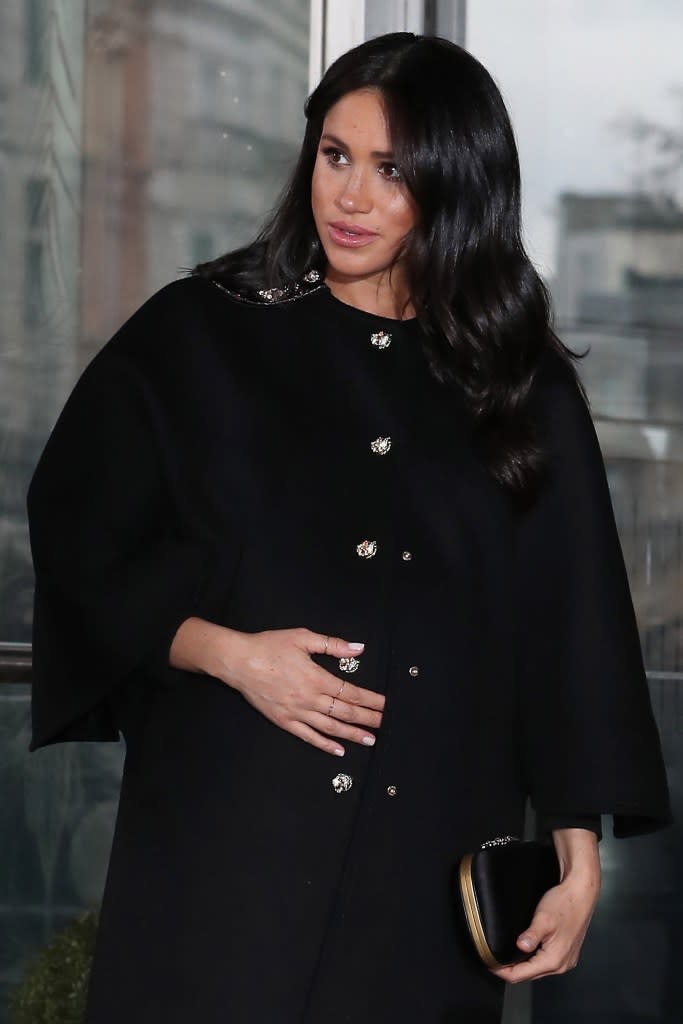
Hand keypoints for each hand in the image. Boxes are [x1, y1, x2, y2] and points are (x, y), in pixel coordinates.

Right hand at [202, 624, 383, 755]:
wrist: (238, 661)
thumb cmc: (269, 646)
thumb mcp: (303, 638)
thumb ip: (333, 645)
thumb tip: (357, 649)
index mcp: (317, 679)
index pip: (351, 693)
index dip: (371, 700)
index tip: (386, 705)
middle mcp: (310, 699)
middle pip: (345, 713)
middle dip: (368, 719)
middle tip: (385, 724)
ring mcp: (297, 713)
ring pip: (331, 728)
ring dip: (352, 735)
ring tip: (369, 739)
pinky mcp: (284, 721)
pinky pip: (308, 736)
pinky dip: (325, 745)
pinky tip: (338, 750)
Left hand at [491, 828, 600, 983]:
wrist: (581, 893)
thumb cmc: (565, 903)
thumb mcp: (543, 918)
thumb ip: (531, 935)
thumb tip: (520, 947)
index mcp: (554, 960)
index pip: (521, 976)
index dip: (502, 972)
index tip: (489, 964)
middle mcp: (561, 964)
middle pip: (529, 975)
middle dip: (510, 969)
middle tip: (494, 959)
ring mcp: (565, 960)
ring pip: (537, 969)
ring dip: (522, 965)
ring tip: (507, 955)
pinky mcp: (567, 952)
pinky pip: (545, 962)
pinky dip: (533, 959)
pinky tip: (525, 949)